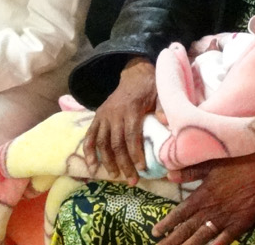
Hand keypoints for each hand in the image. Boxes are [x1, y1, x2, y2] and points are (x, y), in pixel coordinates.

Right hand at [82, 57, 156, 182]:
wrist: (135, 74)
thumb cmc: (150, 87)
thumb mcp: (160, 92)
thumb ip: (162, 107)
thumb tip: (166, 123)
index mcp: (130, 109)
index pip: (131, 135)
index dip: (136, 153)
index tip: (142, 168)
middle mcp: (114, 114)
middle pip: (116, 143)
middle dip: (124, 163)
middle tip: (132, 180)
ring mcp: (103, 116)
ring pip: (102, 142)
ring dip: (107, 161)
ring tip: (115, 176)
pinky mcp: (97, 117)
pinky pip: (90, 136)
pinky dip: (89, 152)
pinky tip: (91, 166)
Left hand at [152, 152, 254, 244]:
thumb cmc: (239, 161)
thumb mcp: (212, 162)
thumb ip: (190, 171)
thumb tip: (168, 174)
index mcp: (202, 195)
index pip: (179, 213)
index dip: (166, 224)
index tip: (154, 232)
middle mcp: (210, 210)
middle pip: (186, 230)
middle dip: (171, 241)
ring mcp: (225, 219)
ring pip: (202, 238)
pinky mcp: (241, 224)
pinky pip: (225, 240)